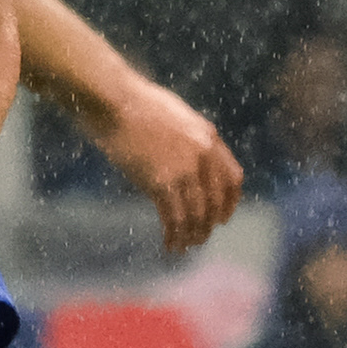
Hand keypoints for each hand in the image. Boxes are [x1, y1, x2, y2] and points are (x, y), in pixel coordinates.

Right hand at [84, 78, 242, 254]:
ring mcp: (185, 169)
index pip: (232, 178)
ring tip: (184, 246)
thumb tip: (183, 156)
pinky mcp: (161, 181)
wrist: (114, 101)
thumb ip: (187, 138)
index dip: (229, 203)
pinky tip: (169, 244)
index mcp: (210, 137)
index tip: (222, 218)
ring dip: (192, 234)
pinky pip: (174, 216)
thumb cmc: (134, 103)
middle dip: (208, 223)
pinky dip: (173, 234)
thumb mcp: (175, 116)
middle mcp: (204, 155)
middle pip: (215, 201)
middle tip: (200, 238)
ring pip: (196, 213)